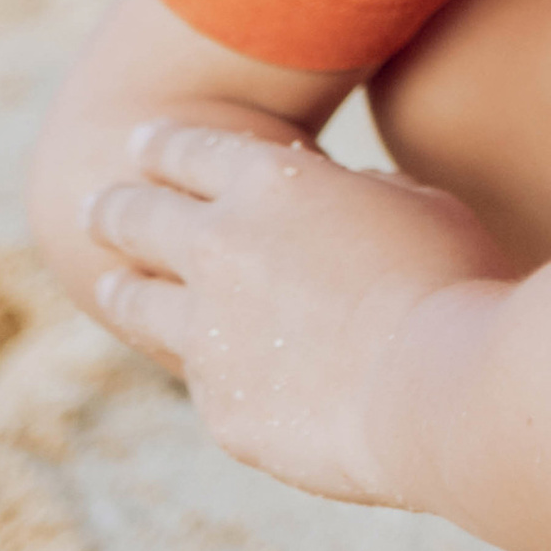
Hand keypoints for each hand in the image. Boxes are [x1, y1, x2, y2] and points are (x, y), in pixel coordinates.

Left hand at [85, 119, 504, 503]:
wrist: (443, 392)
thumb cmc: (454, 282)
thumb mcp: (418, 206)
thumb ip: (359, 198)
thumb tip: (340, 201)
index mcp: (269, 183)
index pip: (189, 149)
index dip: (162, 145)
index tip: (141, 144)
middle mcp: (219, 249)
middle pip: (136, 216)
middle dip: (113, 207)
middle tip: (96, 207)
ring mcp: (209, 334)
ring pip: (138, 301)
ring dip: (123, 287)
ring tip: (111, 284)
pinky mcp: (220, 407)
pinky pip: (199, 378)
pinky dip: (203, 366)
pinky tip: (207, 368)